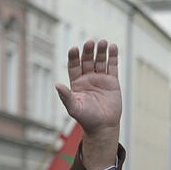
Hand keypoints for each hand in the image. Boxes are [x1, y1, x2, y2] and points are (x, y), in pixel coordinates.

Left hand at [56, 40, 121, 169]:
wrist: (103, 126)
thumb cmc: (86, 119)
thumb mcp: (74, 107)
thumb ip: (66, 96)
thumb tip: (56, 85)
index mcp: (76, 83)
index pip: (74, 66)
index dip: (74, 57)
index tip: (74, 49)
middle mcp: (87, 79)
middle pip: (87, 61)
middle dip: (88, 52)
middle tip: (90, 43)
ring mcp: (100, 79)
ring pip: (100, 61)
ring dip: (101, 51)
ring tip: (103, 42)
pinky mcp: (112, 81)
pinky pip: (112, 66)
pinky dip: (113, 56)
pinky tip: (113, 47)